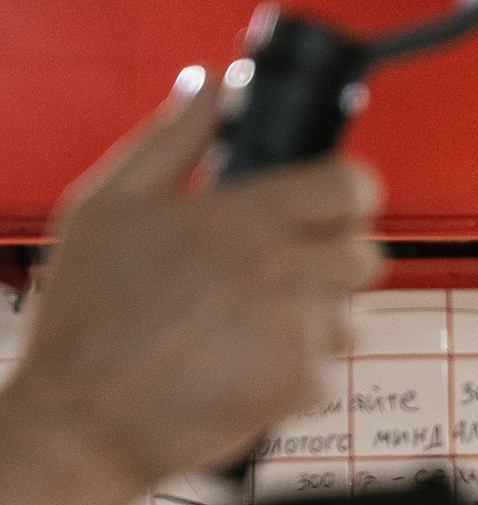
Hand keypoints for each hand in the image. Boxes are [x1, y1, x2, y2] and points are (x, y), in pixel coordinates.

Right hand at [3, 78, 382, 501]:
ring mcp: (298, 334)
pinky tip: (246, 365)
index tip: (330, 200)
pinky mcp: (301, 388)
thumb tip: (212, 87)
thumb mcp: (111, 202)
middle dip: (335, 254)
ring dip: (319, 316)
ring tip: (255, 323)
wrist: (85, 417)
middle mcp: (283, 273)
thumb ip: (172, 137)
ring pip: (351, 315)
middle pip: (365, 252)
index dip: (347, 190)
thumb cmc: (90, 313)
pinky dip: (299, 368)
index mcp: (243, 217)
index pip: (350, 185)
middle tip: (289, 265)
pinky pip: (330, 368)